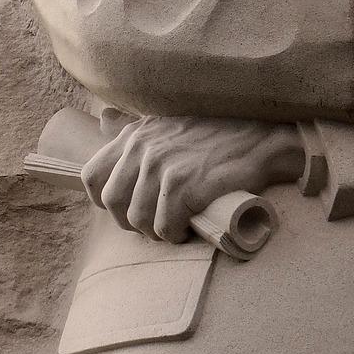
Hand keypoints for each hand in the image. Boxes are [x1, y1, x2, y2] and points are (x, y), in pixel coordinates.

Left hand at [81, 115, 304, 240]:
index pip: (92, 176)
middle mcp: (143, 149)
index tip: (126, 210)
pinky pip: (165, 226)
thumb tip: (102, 118)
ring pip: (138, 220)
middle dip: (131, 222)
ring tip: (176, 227)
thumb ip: (134, 127)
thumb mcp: (167, 123)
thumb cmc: (217, 135)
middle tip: (156, 224)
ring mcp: (162, 167)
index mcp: (134, 135)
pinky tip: (188, 230)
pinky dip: (175, 235)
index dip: (104, 201)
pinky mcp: (184, 186)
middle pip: (113, 203)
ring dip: (156, 232)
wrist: (261, 139)